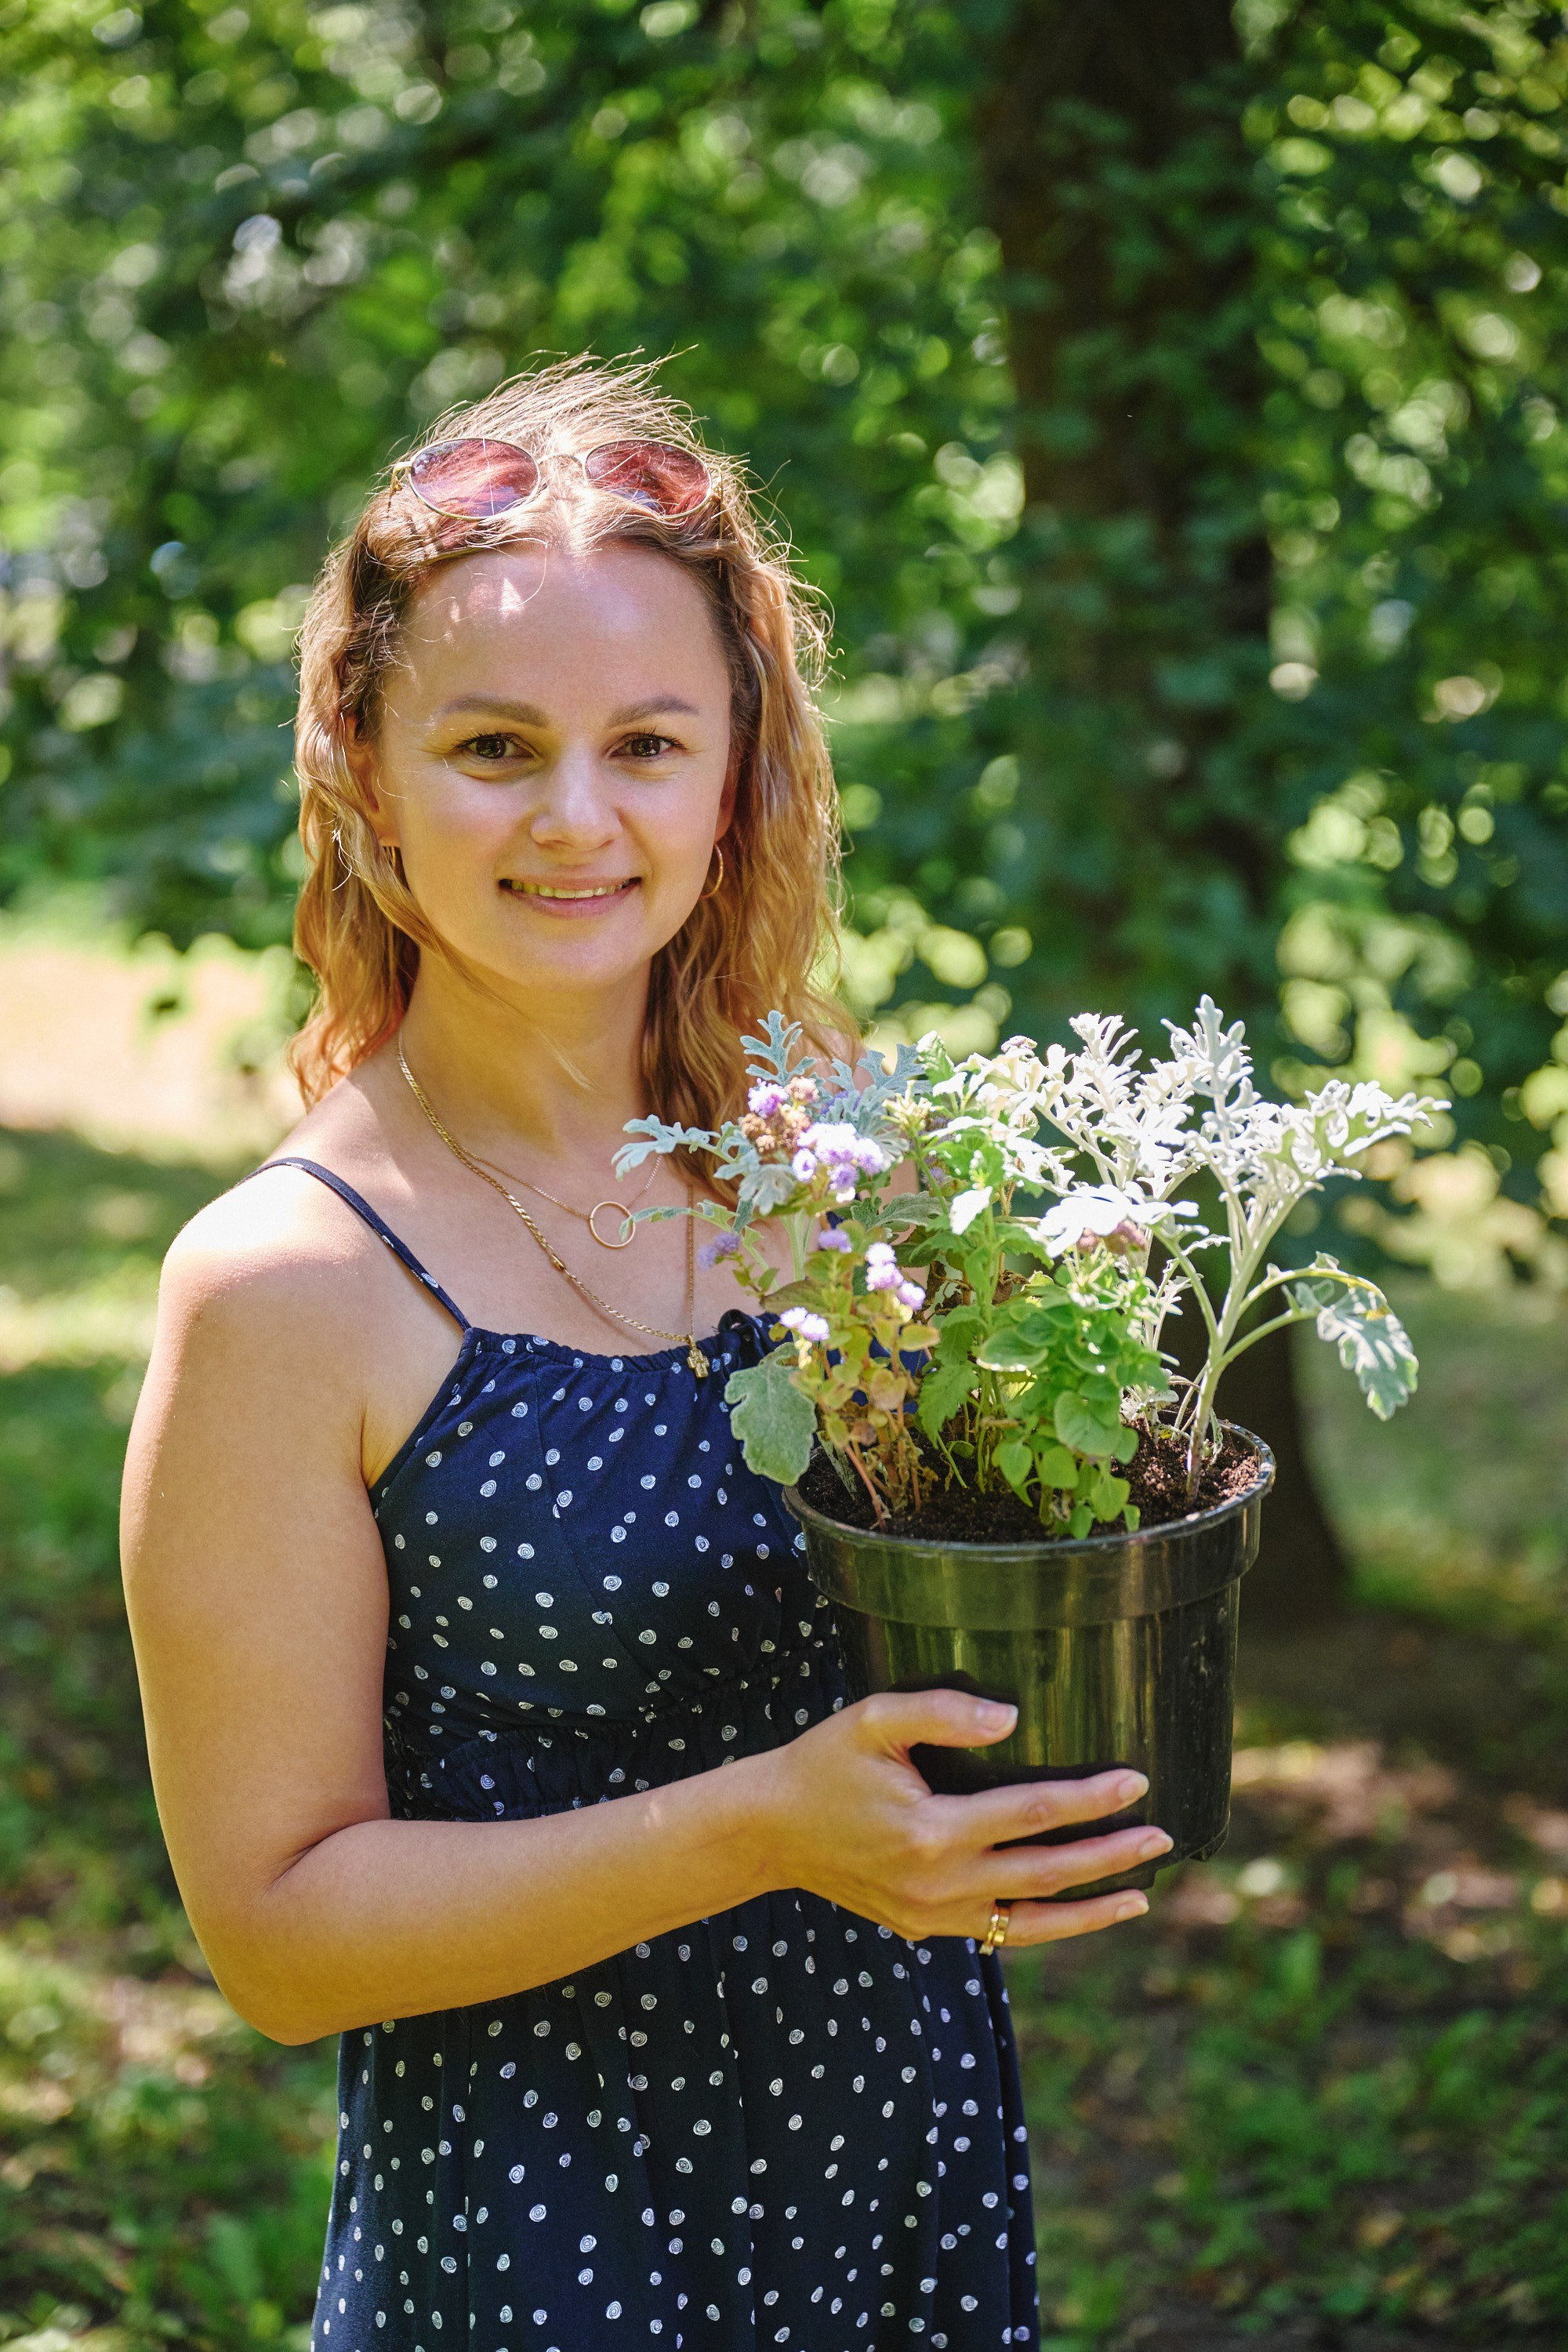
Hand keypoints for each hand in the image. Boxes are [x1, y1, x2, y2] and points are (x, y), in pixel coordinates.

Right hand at [744, 1687, 1171, 1946]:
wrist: (770, 1831)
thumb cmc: (824, 1763)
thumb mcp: (872, 1719)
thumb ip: (942, 1711)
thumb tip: (1012, 1719)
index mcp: (931, 1830)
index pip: (1033, 1813)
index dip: (1089, 1799)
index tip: (1136, 1781)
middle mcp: (939, 1884)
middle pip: (1047, 1874)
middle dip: (1110, 1857)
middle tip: (1161, 1837)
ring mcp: (934, 1916)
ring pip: (1031, 1922)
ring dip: (1091, 1909)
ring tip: (1140, 1894)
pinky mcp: (925, 1929)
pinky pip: (999, 1933)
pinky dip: (1043, 1925)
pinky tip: (1075, 1911)